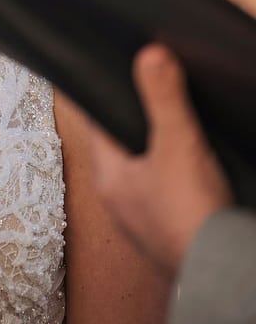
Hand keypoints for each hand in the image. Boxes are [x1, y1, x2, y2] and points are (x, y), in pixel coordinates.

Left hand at [87, 44, 233, 276]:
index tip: (122, 74)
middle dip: (140, 122)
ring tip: (177, 126)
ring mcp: (145, 219)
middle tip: (155, 92)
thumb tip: (149, 54)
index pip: (99, 126)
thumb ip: (163, 97)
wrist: (222, 269)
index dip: (112, 99)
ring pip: (147, 172)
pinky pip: (169, 194)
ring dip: (161, 152)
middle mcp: (120, 202)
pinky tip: (197, 168)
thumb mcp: (176, 143)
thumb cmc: (190, 214)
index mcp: (108, 179)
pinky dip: (179, 178)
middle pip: (124, 148)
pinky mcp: (171, 232)